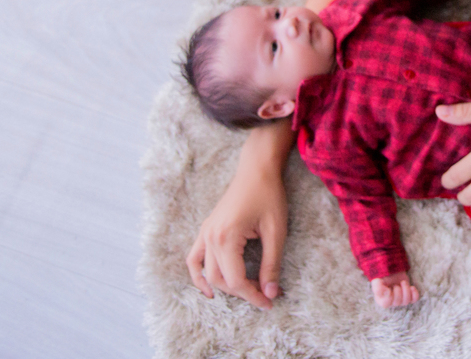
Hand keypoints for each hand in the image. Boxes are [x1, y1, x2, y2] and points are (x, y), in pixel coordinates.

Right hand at [186, 160, 287, 307]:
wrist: (257, 169)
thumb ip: (272, 264)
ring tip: (246, 292)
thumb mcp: (276, 231)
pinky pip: (195, 258)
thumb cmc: (269, 196)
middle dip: (243, 293)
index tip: (270, 302)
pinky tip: (210, 289)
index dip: (254, 296)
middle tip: (265, 295)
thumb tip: (270, 293)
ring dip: (225, 287)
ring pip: (207, 273)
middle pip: (220, 280)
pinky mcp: (206, 229)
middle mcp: (210, 237)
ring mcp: (205, 233)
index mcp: (226, 237)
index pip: (236, 280)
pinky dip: (198, 276)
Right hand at [371, 271, 420, 307]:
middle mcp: (391, 302)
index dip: (389, 297)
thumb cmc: (383, 277)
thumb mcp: (377, 280)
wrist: (391, 271)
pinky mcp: (409, 295)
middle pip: (397, 302)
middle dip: (398, 291)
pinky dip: (415, 294)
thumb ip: (377, 287)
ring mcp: (401, 299)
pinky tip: (412, 287)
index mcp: (382, 300)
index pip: (386, 303)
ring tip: (403, 282)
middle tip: (396, 284)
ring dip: (406, 290)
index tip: (388, 289)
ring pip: (406, 301)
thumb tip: (386, 293)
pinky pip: (414, 299)